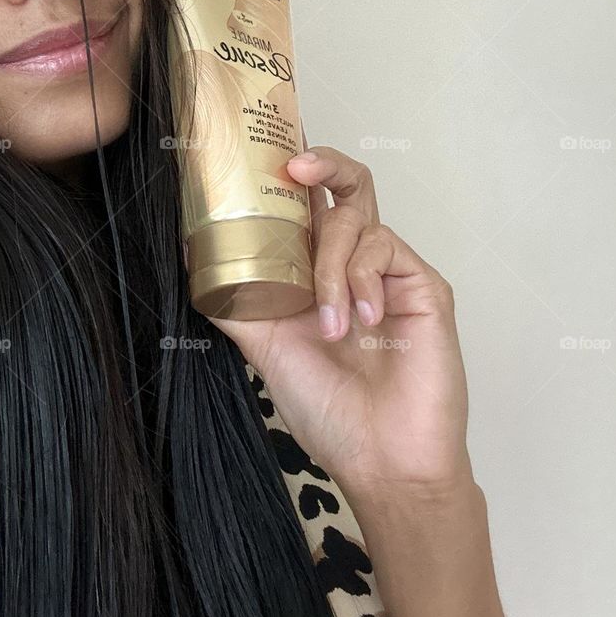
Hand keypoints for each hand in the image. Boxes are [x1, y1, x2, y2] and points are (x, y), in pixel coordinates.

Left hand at [205, 132, 474, 506]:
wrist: (380, 461)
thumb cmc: (330, 410)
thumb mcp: (265, 346)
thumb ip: (235, 300)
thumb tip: (192, 255)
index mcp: (317, 272)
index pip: (308, 206)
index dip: (291, 173)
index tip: (262, 155)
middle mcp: (354, 263)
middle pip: (348, 185)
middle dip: (324, 163)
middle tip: (296, 168)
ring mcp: (391, 273)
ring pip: (357, 220)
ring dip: (330, 265)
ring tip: (330, 324)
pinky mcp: (423, 287)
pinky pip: (385, 250)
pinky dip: (362, 279)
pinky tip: (363, 323)